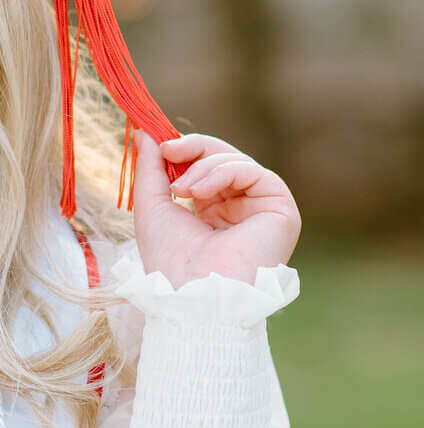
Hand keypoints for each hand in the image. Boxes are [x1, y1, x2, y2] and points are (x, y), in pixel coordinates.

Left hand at [131, 131, 300, 288]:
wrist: (192, 294)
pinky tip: (199, 192)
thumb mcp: (152, 206)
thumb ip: (150, 169)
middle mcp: (242, 209)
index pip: (207, 165)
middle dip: (194, 148)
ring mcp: (263, 209)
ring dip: (203, 166)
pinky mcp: (281, 210)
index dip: (187, 150)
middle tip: (168, 150)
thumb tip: (145, 133)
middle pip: (224, 158)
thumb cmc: (170, 261)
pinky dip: (223, 173)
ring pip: (237, 162)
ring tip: (180, 189)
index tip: (160, 145)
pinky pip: (253, 172)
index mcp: (215, 211)